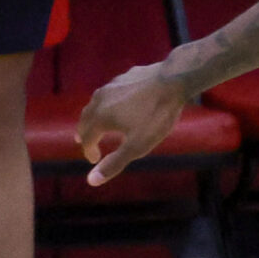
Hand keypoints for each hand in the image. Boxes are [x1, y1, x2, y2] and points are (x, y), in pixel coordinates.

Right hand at [78, 65, 189, 185]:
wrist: (173, 81)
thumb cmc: (155, 116)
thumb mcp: (137, 146)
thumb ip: (115, 163)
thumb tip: (91, 181)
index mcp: (99, 117)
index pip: (87, 138)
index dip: (89, 151)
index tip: (94, 160)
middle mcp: (99, 99)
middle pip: (86, 118)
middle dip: (85, 132)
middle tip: (85, 142)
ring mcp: (112, 85)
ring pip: (96, 103)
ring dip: (94, 116)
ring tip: (98, 122)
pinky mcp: (125, 76)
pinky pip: (112, 92)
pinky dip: (109, 103)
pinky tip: (119, 104)